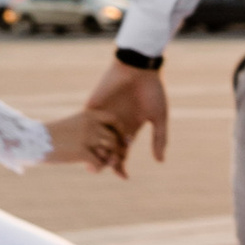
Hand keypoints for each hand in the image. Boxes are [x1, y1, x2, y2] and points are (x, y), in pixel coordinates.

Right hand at [41, 109, 130, 169]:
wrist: (34, 141)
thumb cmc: (54, 136)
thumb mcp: (74, 127)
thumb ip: (91, 132)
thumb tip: (112, 148)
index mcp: (89, 115)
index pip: (114, 120)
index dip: (119, 132)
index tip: (119, 142)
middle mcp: (90, 124)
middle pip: (113, 139)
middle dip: (114, 152)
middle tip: (108, 160)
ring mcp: (86, 138)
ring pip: (109, 152)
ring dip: (105, 161)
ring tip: (96, 164)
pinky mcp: (81, 152)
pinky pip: (99, 163)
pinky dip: (96, 168)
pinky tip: (88, 169)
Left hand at [81, 58, 167, 173]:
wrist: (139, 68)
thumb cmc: (152, 90)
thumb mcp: (158, 117)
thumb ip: (159, 139)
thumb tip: (160, 161)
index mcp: (129, 130)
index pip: (121, 154)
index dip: (121, 167)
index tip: (124, 177)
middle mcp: (114, 127)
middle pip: (105, 152)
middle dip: (108, 163)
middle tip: (112, 165)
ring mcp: (102, 118)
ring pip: (94, 143)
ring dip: (96, 153)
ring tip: (100, 160)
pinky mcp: (92, 108)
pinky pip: (85, 126)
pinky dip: (87, 138)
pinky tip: (90, 145)